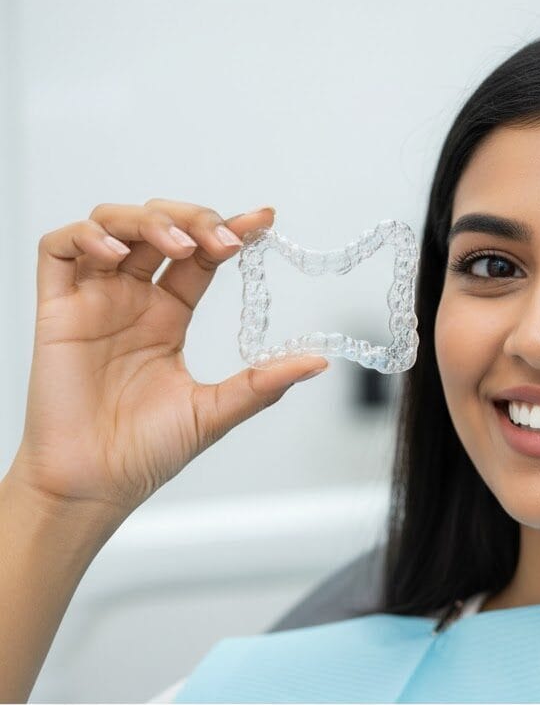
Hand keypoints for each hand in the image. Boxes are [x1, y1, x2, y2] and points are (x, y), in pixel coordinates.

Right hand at [10, 199, 328, 518]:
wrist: (96, 486)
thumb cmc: (146, 452)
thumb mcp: (216, 410)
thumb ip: (263, 382)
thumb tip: (318, 361)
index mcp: (168, 317)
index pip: (200, 256)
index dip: (229, 230)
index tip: (264, 220)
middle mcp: (131, 301)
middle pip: (159, 226)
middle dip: (193, 218)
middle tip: (223, 241)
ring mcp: (93, 302)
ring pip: (112, 224)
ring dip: (148, 221)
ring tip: (180, 245)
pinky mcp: (55, 311)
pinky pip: (58, 251)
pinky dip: (87, 236)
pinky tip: (119, 253)